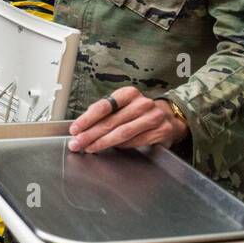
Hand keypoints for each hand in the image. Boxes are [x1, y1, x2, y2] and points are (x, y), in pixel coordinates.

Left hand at [67, 87, 188, 153]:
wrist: (168, 116)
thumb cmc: (138, 112)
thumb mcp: (122, 105)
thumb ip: (104, 113)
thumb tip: (81, 126)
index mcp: (128, 94)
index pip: (103, 106)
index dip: (87, 119)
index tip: (75, 129)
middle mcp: (142, 103)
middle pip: (111, 122)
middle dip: (90, 135)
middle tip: (77, 143)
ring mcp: (153, 117)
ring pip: (123, 133)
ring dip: (102, 143)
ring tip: (89, 148)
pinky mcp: (160, 131)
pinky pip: (135, 141)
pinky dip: (121, 146)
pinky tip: (109, 148)